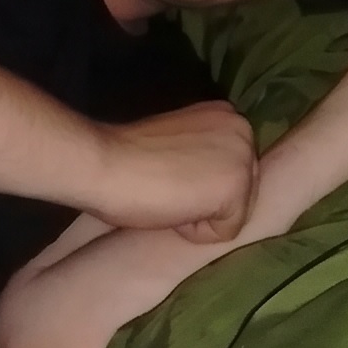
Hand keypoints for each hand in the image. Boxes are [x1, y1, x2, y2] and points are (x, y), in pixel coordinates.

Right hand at [90, 101, 259, 241]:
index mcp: (228, 115)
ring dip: (199, 215)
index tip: (166, 172)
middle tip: (165, 186)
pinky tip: (171, 207)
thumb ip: (203, 152)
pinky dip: (196, 232)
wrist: (103, 162)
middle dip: (204, 201)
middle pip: (240, 193)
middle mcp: (243, 129)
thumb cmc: (125, 156)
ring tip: (167, 195)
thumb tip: (208, 180)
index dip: (196, 183)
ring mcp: (244, 157)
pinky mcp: (236, 186)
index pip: (231, 171)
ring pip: (234, 213)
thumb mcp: (179, 144)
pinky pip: (225, 232)